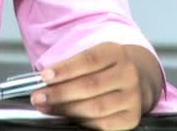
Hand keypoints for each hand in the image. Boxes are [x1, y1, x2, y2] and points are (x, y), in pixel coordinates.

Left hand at [31, 43, 163, 130]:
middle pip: (89, 86)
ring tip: (47, 107)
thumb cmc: (106, 67)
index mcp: (116, 53)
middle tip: (38, 97)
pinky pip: (102, 124)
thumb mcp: (93, 56)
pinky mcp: (131, 118)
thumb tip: (45, 80)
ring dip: (66, 109)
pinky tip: (67, 117)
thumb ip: (71, 66)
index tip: (44, 76)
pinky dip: (81, 121)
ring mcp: (132, 97)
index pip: (88, 60)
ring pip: (94, 107)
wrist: (138, 77)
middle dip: (59, 93)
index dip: (64, 69)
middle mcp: (128, 74)